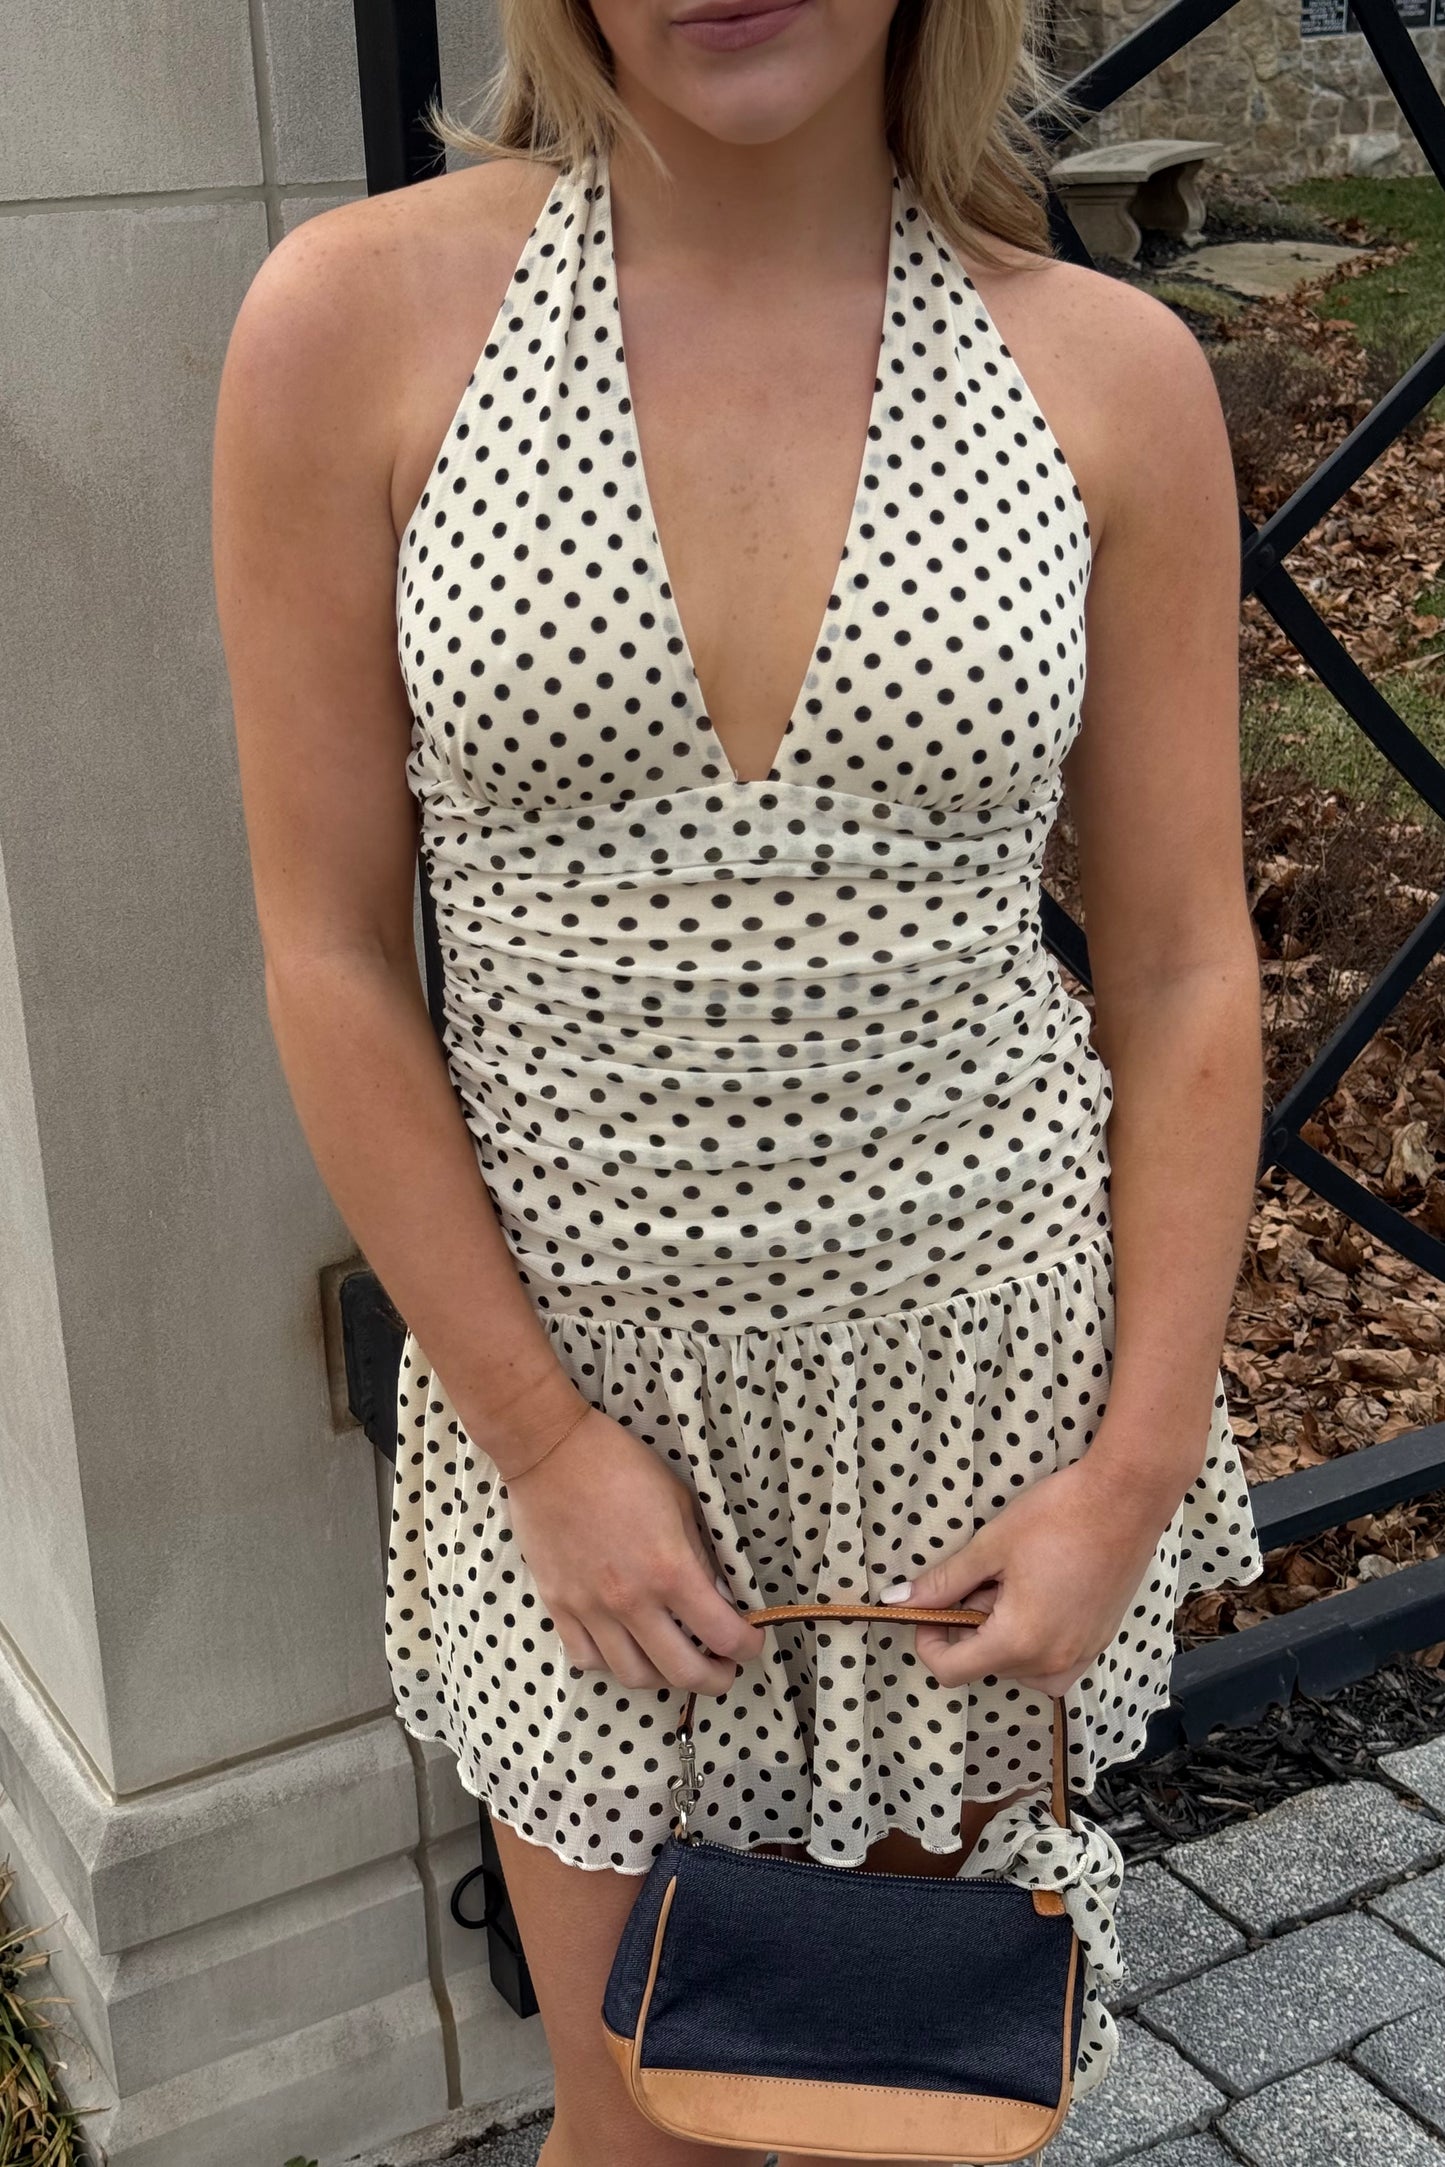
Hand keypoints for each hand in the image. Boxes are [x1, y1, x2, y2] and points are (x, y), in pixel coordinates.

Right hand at [502, 1406, 766, 1693]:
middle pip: (682, 1673)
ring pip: (633, 1677)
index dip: (747, 1646)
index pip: (723, 1634)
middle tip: (724, 1669)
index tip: (752, 1641)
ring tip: (675, 1661)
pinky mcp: (558, 1605)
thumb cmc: (621, 1465)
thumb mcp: (680, 1502)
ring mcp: (590, 1608)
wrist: (551, 1451)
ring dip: (663, 1678)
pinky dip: (611, 1664)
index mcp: (669, 1569)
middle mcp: (631, 1600)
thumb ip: (700, 1555)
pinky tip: (625, 1647)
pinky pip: (586, 1658)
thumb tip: (718, 1595)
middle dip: (714, 1679)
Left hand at [883, 1455, 1178, 1695]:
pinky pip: (1054, 1661)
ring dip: (1005, 1635)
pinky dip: (1035, 1639)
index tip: (930, 1607)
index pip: (951, 1671)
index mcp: (1019, 1641)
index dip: (929, 1641)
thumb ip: (943, 1582)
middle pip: (986, 1665)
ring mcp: (1081, 1655)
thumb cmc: (1057, 1516)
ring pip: (1020, 1667)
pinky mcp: (1099, 1642)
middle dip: (972, 1626)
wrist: (1126, 1499)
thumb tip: (898, 1601)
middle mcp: (1052, 1661)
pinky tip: (1040, 1593)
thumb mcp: (990, 1547)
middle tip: (985, 1576)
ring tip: (1014, 1583)